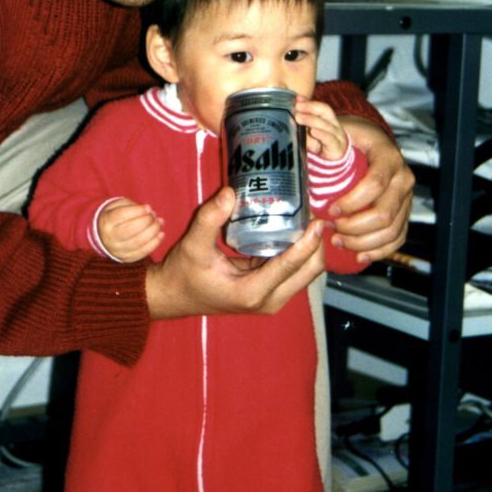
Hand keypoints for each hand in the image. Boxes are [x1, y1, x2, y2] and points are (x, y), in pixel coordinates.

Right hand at [98, 197, 163, 262]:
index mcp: (106, 222)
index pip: (122, 216)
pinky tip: (161, 234)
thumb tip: (149, 212)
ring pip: (138, 242)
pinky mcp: (126, 258)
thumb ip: (133, 207)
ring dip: (153, 231)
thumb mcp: (119, 206)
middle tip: (154, 215)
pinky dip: (154, 243)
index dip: (137, 211)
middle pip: (131, 230)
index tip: (148, 207)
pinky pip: (142, 252)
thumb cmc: (117, 216)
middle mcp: (109, 238)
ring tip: (159, 222)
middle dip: (147, 221)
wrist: (105, 236)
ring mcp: (117, 250)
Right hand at [145, 187, 324, 319]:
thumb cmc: (183, 273)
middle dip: (316, 244)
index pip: (291, 266)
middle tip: (311, 213)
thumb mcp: (193, 245)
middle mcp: (269, 299)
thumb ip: (209, 219)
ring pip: (306, 273)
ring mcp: (272, 298)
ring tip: (305, 217)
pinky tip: (295, 228)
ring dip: (311, 248)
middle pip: (309, 272)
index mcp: (252, 292)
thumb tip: (229, 192)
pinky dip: (300, 252)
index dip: (309, 243)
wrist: (174, 296)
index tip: (317, 220)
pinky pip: (296, 272)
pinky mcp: (271, 292)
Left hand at [295, 96, 347, 159]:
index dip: (309, 102)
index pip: (320, 107)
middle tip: (297, 107)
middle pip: (325, 111)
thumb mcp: (310, 134)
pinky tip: (313, 131)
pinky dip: (321, 134)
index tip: (296, 100)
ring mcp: (337, 136)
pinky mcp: (337, 148)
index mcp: (327, 119)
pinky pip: (330, 139)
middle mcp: (334, 124)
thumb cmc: (320, 145)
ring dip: (311, 120)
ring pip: (326, 125)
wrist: (335, 162)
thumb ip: (302, 126)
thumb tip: (289, 117)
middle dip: (310, 107)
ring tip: (299, 117)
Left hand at [328, 117, 413, 263]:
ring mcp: (407, 197)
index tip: (329, 209)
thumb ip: (323, 132)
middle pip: (385, 213)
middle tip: (331, 229)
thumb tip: (301, 127)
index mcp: (388, 156)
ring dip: (363, 242)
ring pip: (392, 230)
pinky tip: (359, 256)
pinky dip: (379, 251)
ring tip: (338, 241)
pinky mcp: (406, 212)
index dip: (352, 202)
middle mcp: (403, 177)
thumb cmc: (353, 136)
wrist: (373, 141)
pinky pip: (398, 238)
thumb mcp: (340, 129)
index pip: (375, 184)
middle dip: (354, 227)